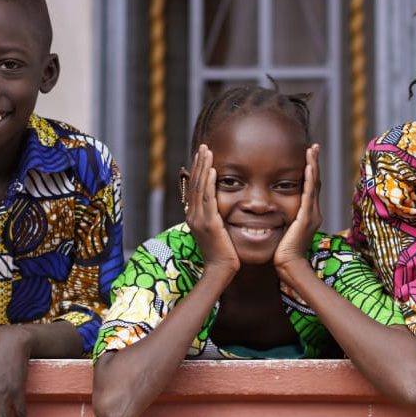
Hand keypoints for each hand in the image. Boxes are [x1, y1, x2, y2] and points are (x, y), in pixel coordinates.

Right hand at [185, 144, 240, 275]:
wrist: (220, 270)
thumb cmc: (222, 253)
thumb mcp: (216, 231)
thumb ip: (214, 217)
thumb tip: (218, 207)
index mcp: (193, 216)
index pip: (193, 188)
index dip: (196, 170)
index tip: (201, 155)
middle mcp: (193, 215)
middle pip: (193, 183)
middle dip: (198, 163)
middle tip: (203, 146)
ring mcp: (199, 219)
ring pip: (199, 187)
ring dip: (203, 167)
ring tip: (207, 151)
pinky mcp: (209, 223)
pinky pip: (208, 198)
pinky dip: (209, 183)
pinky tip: (213, 170)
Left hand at [274, 144, 321, 271]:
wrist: (289, 267)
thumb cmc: (283, 253)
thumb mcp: (283, 231)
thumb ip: (282, 221)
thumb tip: (272, 214)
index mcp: (308, 215)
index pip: (310, 188)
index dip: (310, 171)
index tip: (308, 156)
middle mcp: (313, 212)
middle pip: (315, 182)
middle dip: (314, 163)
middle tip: (314, 147)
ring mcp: (312, 215)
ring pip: (314, 184)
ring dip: (313, 165)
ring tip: (312, 150)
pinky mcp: (306, 218)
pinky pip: (309, 194)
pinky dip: (309, 179)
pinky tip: (308, 167)